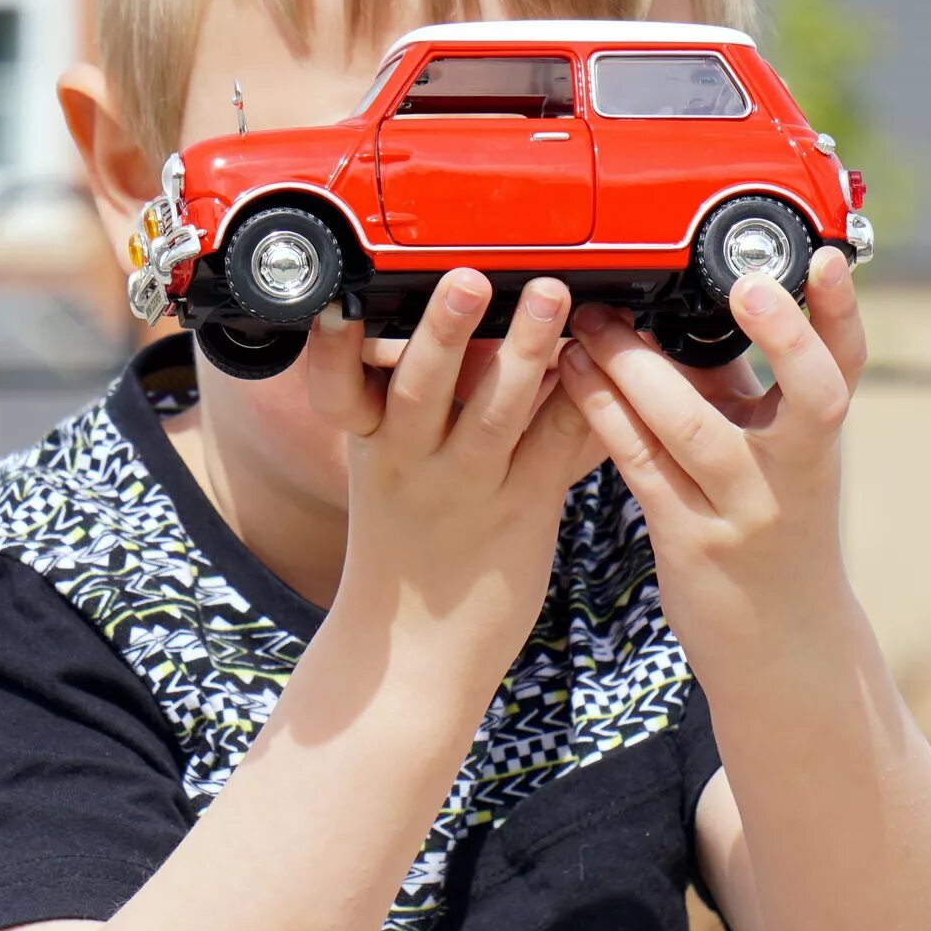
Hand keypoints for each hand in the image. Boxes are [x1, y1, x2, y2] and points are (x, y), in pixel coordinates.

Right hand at [304, 268, 605, 682]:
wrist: (417, 650)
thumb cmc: (406, 548)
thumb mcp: (384, 469)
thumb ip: (411, 403)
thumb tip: (444, 325)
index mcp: (369, 444)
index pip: (338, 386)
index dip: (333, 348)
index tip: (334, 305)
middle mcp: (409, 462)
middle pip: (422, 387)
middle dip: (444, 330)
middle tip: (465, 279)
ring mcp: (466, 488)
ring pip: (496, 412)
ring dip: (527, 350)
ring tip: (550, 299)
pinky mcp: (523, 510)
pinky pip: (554, 445)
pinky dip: (576, 400)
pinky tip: (597, 362)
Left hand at [556, 249, 867, 653]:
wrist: (781, 641)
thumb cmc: (769, 527)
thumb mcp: (770, 452)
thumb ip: (737, 386)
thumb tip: (686, 303)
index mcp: (817, 440)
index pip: (843, 366)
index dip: (839, 312)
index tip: (823, 259)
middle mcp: (794, 474)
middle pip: (811, 398)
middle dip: (784, 337)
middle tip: (747, 285)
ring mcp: (746, 511)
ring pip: (697, 430)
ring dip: (639, 368)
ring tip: (596, 321)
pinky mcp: (690, 541)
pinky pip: (643, 466)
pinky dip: (605, 413)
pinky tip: (573, 374)